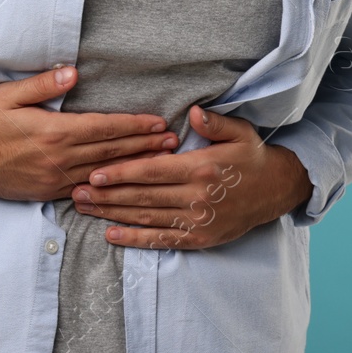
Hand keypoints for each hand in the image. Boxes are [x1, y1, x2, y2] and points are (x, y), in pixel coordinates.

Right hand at [0, 66, 180, 201]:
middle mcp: (56, 159)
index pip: (104, 128)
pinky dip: (107, 186)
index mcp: (52, 132)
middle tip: (173, 143)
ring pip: (102, 173)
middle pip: (110, 152)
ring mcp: (52, 179)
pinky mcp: (44, 192)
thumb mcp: (8, 95)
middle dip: (144, 146)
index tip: (158, 123)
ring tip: (159, 162)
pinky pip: (83, 190)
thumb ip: (42, 85)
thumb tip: (72, 73)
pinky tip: (123, 183)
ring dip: (132, 166)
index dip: (134, 125)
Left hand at [70, 104, 312, 248]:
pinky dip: (135, 239)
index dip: (122, 173)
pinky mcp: (198, 239)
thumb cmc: (251, 157)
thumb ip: (215, 123)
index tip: (95, 173)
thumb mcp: (240, 133)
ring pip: (147, 218)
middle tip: (76, 193)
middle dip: (107, 195)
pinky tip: (111, 235)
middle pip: (143, 197)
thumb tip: (194, 112)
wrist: (275, 191)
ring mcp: (197, 221)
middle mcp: (197, 197)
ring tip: (84, 209)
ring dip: (112, 215)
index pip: (153, 172)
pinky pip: (161, 240)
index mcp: (202, 168)